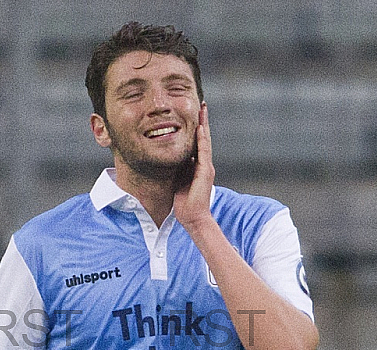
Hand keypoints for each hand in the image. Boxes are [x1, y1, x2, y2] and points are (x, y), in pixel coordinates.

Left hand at [173, 102, 214, 233]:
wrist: (193, 218)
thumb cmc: (184, 204)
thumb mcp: (178, 181)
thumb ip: (178, 170)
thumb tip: (170, 159)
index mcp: (197, 166)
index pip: (197, 143)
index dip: (196, 128)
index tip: (194, 114)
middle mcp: (204, 164)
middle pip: (203, 138)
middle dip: (202, 121)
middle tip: (201, 105)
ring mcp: (206, 167)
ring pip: (205, 141)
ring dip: (204, 125)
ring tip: (202, 109)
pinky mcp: (205, 172)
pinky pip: (203, 152)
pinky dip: (202, 139)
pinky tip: (200, 127)